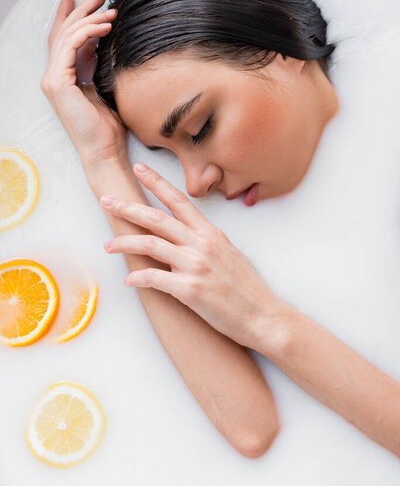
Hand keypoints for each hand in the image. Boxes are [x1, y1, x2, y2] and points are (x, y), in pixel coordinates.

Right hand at [40, 0, 126, 164]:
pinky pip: (71, 46)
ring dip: (89, 18)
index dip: (74, 17)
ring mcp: (53, 80)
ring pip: (67, 36)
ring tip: (111, 10)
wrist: (105, 152)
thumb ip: (96, 66)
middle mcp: (54, 77)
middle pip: (64, 33)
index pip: (65, 40)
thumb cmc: (109, 130)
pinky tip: (106, 26)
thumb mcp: (104, 89)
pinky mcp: (58, 83)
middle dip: (82, 9)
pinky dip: (88, 32)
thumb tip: (101, 43)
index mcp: (65, 79)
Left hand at [100, 163, 283, 347]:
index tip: (138, 169)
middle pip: (157, 218)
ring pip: (150, 245)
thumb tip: (185, 242)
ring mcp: (196, 266)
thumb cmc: (248, 289)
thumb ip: (205, 244)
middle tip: (106, 200)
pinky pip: (154, 278)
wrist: (264, 316)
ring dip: (124, 244)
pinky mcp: (190, 289)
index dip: (157, 182)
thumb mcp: (229, 255)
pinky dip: (138, 278)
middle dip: (128, 208)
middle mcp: (202, 244)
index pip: (179, 200)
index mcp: (211, 234)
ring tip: (108, 246)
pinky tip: (130, 281)